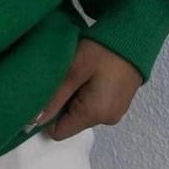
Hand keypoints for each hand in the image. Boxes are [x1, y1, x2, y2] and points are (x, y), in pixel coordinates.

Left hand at [25, 38, 143, 140]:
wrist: (134, 36)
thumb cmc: (101, 51)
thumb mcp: (72, 71)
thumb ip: (54, 98)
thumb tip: (34, 121)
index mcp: (94, 115)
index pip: (59, 132)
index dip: (46, 117)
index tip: (43, 95)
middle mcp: (106, 120)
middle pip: (70, 123)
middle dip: (60, 105)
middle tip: (60, 79)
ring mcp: (114, 113)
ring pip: (80, 114)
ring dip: (72, 98)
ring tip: (75, 75)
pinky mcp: (118, 104)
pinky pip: (92, 106)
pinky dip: (84, 95)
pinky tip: (86, 77)